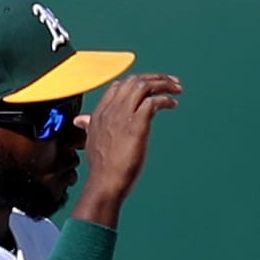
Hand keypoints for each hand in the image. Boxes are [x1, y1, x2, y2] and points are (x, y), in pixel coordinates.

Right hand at [72, 72, 181, 227]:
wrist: (106, 181)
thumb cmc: (102, 167)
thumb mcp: (92, 141)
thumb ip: (90, 127)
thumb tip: (82, 120)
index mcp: (100, 112)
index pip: (119, 86)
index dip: (137, 81)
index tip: (152, 86)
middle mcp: (111, 109)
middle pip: (133, 81)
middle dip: (155, 78)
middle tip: (173, 82)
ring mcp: (123, 115)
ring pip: (143, 86)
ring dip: (163, 84)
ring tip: (177, 88)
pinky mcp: (136, 124)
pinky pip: (152, 102)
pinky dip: (165, 99)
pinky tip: (173, 104)